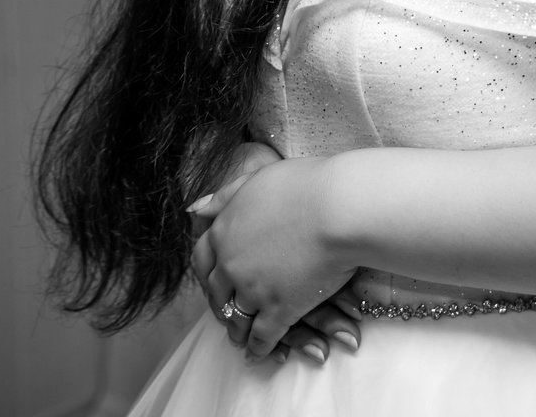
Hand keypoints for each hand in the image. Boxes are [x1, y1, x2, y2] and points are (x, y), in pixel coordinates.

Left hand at [188, 157, 358, 362]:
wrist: (342, 209)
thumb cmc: (309, 186)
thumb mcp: (259, 180)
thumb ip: (227, 196)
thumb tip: (194, 210)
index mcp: (225, 231)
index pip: (203, 258)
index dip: (209, 272)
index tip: (215, 280)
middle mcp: (232, 263)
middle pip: (217, 293)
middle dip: (221, 305)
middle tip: (227, 314)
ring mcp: (254, 289)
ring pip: (237, 318)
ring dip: (237, 331)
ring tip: (240, 339)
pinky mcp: (279, 310)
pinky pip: (262, 336)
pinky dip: (259, 348)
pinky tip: (259, 354)